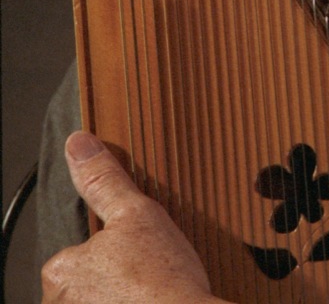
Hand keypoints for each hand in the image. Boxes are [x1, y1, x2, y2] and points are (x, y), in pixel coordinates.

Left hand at [41, 131, 219, 302]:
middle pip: (83, 285)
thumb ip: (104, 180)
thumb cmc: (164, 279)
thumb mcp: (137, 213)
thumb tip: (79, 144)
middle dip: (110, 279)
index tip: (136, 256)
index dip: (111, 251)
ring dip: (117, 299)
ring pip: (95, 303)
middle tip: (146, 275)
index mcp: (61, 271)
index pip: (77, 255)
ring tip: (150, 294)